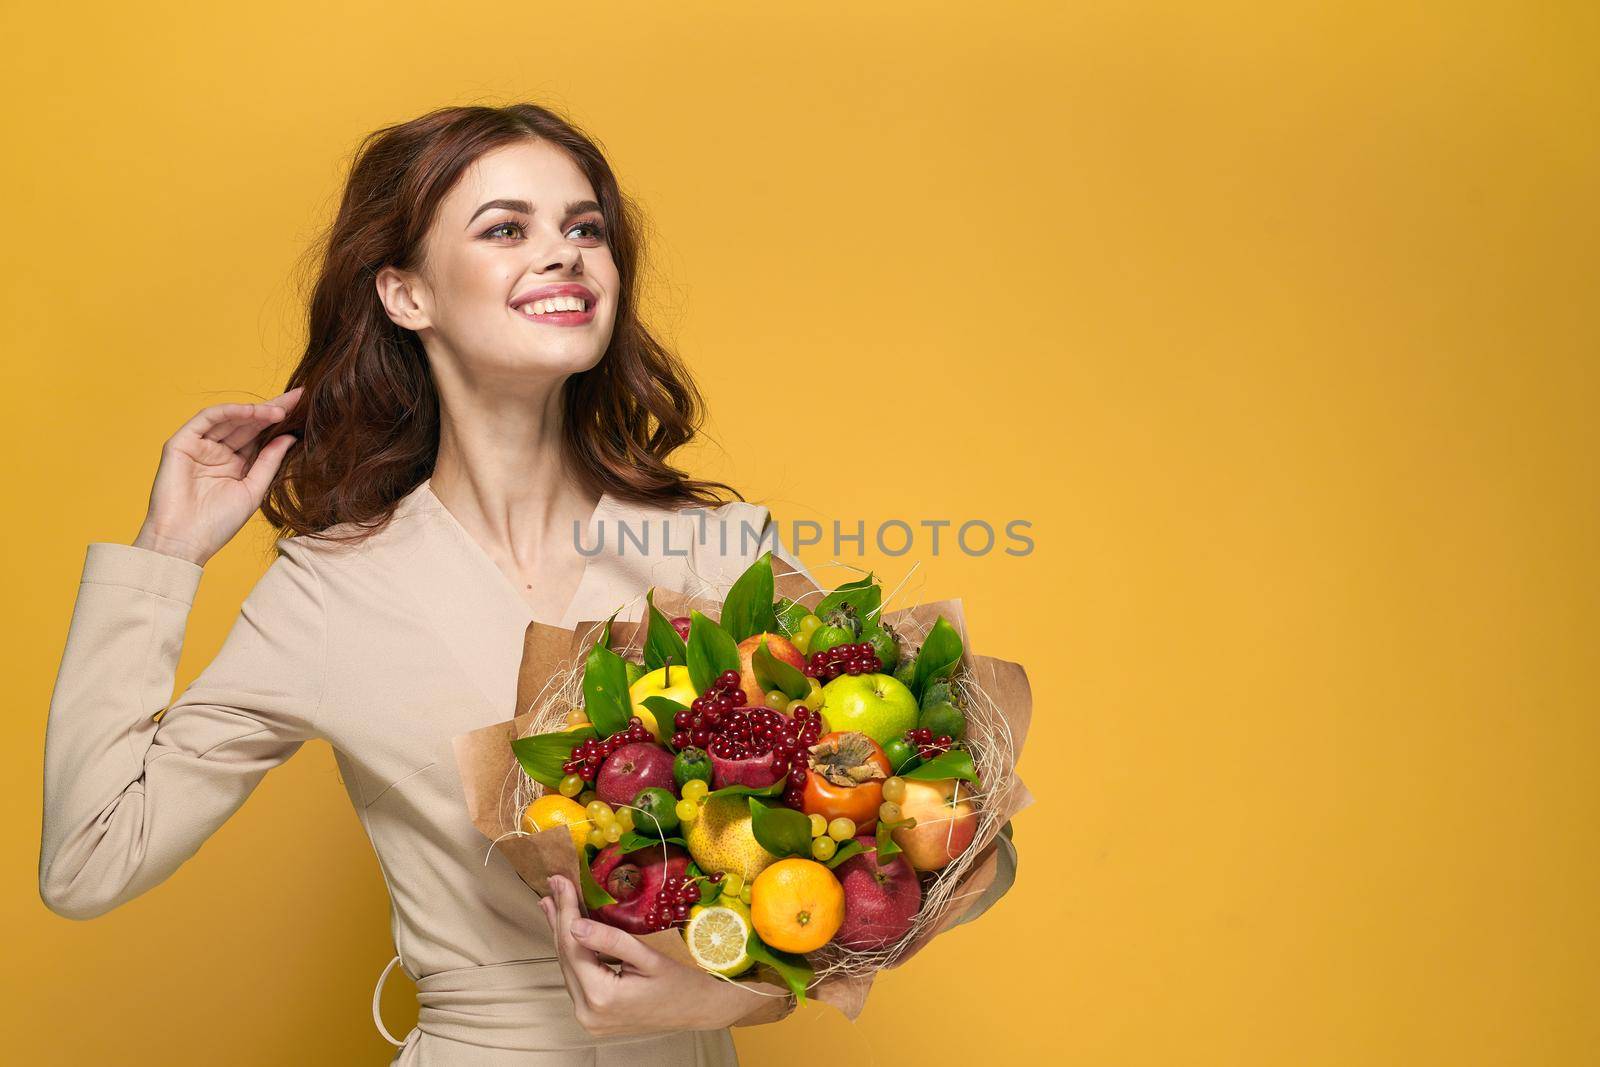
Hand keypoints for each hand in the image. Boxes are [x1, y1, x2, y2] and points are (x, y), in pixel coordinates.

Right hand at [132, 387, 303, 566]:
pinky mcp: (181, 443)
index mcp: (236, 464)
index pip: (260, 436)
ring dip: (255, 412)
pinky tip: (252, 412)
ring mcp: (199, 446)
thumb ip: (269, 462)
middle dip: (272, 410)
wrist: (185, 542)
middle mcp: (217, 452)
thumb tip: (290, 437)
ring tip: (280, 411)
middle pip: (248, 424)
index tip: (305, 407)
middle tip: (298, 398)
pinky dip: (230, 412)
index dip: (280, 422)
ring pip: (230, 419)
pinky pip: (208, 419)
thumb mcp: (253, 490)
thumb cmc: (218, 524)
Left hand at [540, 875, 784, 1035]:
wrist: (700, 1010)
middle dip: (559, 918)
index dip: (566, 910)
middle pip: (566, 956)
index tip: (560, 880)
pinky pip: (577, 978)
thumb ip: (612, 940)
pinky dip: (574, 952)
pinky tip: (569, 931)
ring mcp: (588, 1018)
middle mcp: (588, 1012)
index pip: (574, 944)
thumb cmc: (683, 982)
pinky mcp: (593, 1016)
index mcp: (602, 996)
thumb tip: (575, 924)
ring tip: (553, 903)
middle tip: (553, 884)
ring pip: (568, 967)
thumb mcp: (650, 957)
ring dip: (562, 933)